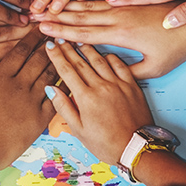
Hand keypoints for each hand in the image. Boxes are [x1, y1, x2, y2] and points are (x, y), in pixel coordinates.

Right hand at [0, 30, 56, 170]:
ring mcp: (30, 104)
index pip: (20, 51)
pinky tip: (67, 79)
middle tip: (56, 33)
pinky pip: (55, 99)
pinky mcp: (38, 121)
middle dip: (48, 44)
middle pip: (38, 59)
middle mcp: (17, 87)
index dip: (31, 37)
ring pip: (49, 76)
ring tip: (65, 50)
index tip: (39, 28)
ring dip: (57, 62)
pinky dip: (62, 86)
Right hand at [37, 0, 185, 77]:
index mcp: (120, 33)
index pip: (82, 32)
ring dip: (67, 4)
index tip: (41, 28)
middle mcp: (118, 15)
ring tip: (48, 2)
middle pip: (80, 15)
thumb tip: (106, 75)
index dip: (60, 30)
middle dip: (56, 15)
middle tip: (34, 12)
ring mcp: (124, 4)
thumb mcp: (154, 68)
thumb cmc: (177, 47)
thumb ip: (128, 72)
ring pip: (89, 4)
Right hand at [44, 42, 152, 165]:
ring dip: (87, 48)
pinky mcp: (131, 85)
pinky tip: (104, 53)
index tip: (49, 45)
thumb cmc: (106, 143)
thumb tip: (51, 89)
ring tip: (78, 39)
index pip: (67, 70)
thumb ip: (63, 107)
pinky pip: (119, 64)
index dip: (56, 56)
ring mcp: (117, 84)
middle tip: (59, 36)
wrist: (136, 149)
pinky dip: (109, 56)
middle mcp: (101, 86)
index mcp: (86, 98)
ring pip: (99, 59)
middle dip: (68, 47)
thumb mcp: (79, 131)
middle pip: (80, 61)